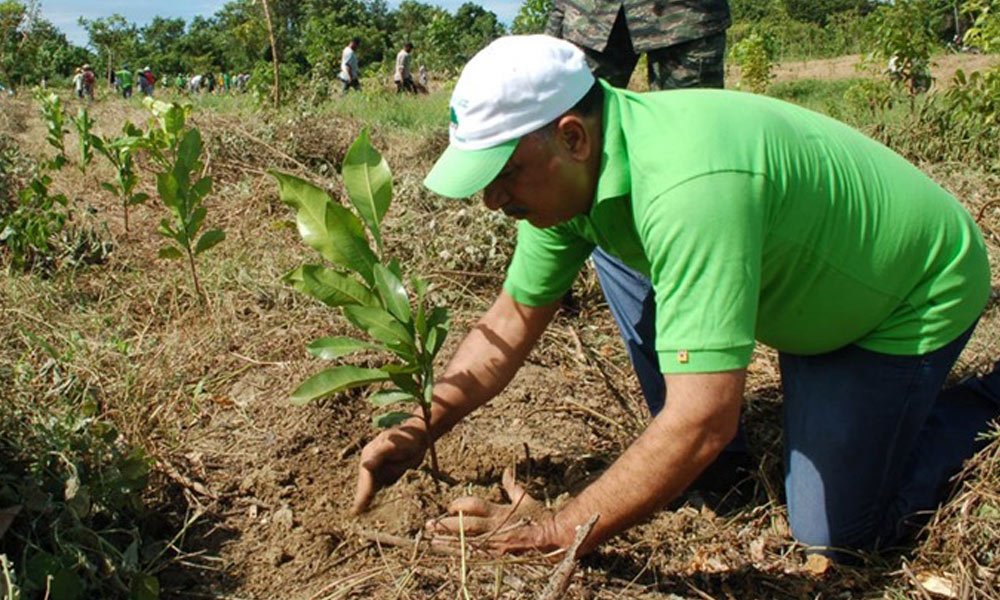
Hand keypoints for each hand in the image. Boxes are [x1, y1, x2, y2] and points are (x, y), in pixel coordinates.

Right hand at [351, 417, 427, 514]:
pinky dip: (377, 498)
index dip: (362, 494)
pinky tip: (378, 510)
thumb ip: (380, 454)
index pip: (365, 479)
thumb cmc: (408, 438)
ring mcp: (378, 470)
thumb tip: (365, 465)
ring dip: (367, 501)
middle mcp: (371, 464)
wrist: (420, 436)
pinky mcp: (387, 474)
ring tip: (361, 516)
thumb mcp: (394, 444)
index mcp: (370, 455)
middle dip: (361, 500)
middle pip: (365, 485)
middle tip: (356, 517)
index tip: (358, 509)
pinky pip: (381, 488)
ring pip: (372, 488)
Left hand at [425, 468, 570, 556]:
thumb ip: (512, 486)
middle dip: (446, 526)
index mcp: (500, 511)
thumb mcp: (525, 499)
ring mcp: (496, 543)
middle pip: (466, 526)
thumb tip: (506, 471)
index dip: (460, 504)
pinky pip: (477, 556)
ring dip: (448, 543)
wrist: (553, 539)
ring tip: (432, 541)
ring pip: (467, 543)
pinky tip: (449, 556)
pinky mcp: (498, 555)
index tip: (449, 506)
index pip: (475, 505)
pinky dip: (462, 555)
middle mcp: (495, 527)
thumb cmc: (539, 517)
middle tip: (428, 525)